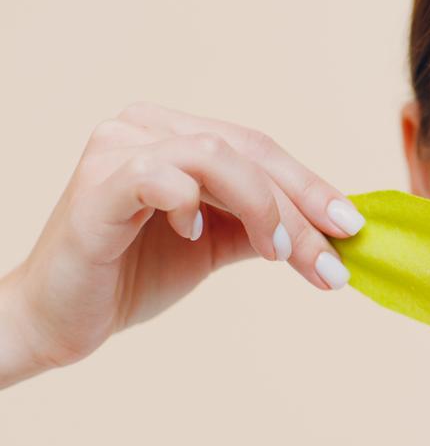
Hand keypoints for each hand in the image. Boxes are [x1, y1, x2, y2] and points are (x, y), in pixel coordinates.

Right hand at [1, 102, 364, 385]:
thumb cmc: (134, 274)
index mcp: (177, 133)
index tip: (352, 228)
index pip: (263, 150)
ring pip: (219, 157)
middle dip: (302, 207)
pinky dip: (193, 204)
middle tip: (334, 256)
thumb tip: (333, 229)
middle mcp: (147, 126)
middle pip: (251, 152)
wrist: (61, 319)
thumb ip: (264, 225)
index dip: (313, 186)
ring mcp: (119, 147)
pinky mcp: (98, 182)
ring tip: (277, 253)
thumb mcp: (217, 244)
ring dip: (263, 207)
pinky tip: (195, 235)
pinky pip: (163, 175)